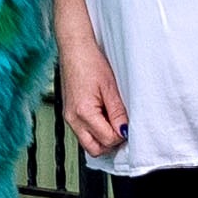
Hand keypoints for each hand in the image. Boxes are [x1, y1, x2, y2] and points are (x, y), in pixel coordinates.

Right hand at [56, 16, 126, 159]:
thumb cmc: (89, 62)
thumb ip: (118, 113)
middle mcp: (73, 119)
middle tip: (121, 130)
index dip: (121, 136)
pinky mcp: (69, 113)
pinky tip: (103, 118)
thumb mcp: (110, 88)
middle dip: (111, 144)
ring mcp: (69, 117)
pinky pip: (83, 133)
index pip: (107, 139)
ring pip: (88, 143)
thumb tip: (125, 131)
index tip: (128, 126)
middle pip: (94, 149)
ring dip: (102, 139)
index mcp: (83, 112)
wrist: (75, 49)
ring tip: (113, 123)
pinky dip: (95, 131)